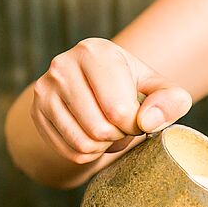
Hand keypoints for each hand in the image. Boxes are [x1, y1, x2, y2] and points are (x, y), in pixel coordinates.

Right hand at [31, 38, 191, 163]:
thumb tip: (147, 122)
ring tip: (110, 130)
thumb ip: (171, 100)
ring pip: (84, 143)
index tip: (138, 118)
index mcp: (95, 52)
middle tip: (123, 126)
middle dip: (120, 136)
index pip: (119, 111)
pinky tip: (94, 137)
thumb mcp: (158, 88)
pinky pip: (71, 152)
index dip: (136, 125)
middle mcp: (62, 66)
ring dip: (105, 146)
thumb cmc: (131, 87)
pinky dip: (90, 154)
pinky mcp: (36, 113)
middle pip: (100, 130)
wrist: (94, 87)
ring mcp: (44, 90)